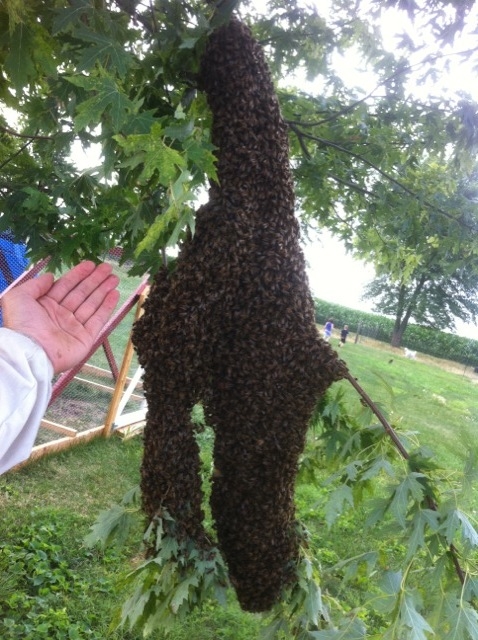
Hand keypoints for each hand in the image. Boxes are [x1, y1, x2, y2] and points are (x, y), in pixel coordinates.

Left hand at [3, 261, 119, 373]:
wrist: (31, 352)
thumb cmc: (24, 324)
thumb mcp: (19, 297)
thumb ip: (35, 285)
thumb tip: (50, 276)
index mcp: (46, 305)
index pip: (66, 286)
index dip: (78, 274)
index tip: (91, 264)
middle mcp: (61, 315)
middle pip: (82, 293)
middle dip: (95, 280)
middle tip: (108, 268)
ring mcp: (74, 327)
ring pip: (92, 304)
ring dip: (104, 290)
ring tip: (115, 278)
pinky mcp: (86, 338)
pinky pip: (98, 319)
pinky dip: (107, 307)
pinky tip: (114, 294)